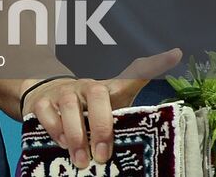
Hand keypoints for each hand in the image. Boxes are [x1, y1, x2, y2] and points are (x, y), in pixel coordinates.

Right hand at [22, 49, 180, 167]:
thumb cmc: (87, 109)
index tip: (174, 55)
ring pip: (69, 106)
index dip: (152, 66)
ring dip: (76, 135)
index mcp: (107, 90)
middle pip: (97, 94)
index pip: (131, 76)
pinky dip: (54, 129)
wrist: (44, 97)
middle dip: (101, 126)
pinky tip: (62, 143)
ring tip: (82, 160)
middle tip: (102, 155)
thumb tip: (169, 76)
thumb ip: (131, 111)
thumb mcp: (110, 109)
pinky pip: (46, 113)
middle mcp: (86, 87)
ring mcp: (62, 93)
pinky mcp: (42, 102)